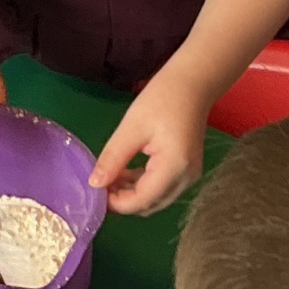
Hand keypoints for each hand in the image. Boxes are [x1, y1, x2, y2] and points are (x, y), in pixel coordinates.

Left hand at [90, 71, 207, 216]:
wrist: (193, 83)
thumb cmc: (162, 99)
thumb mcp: (132, 128)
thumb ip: (113, 159)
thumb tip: (95, 184)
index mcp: (174, 168)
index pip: (141, 201)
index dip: (116, 203)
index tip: (95, 192)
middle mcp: (186, 179)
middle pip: (150, 205)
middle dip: (123, 200)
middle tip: (100, 184)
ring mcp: (189, 176)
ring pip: (156, 199)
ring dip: (132, 193)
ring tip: (111, 176)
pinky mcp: (187, 170)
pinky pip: (162, 188)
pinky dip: (143, 185)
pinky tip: (127, 171)